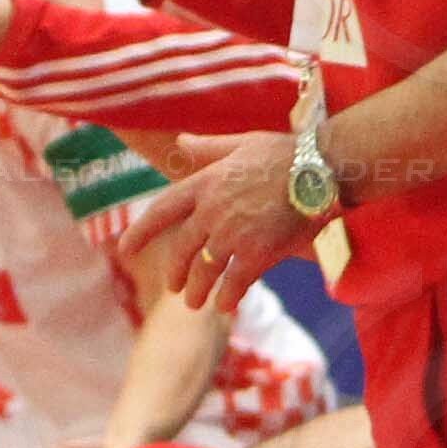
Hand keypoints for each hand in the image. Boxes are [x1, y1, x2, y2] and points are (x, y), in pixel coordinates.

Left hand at [115, 130, 319, 311]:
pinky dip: (228, 297)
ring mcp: (232, 234)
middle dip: (174, 272)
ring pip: (204, 272)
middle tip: (174, 287)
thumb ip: (209, 148)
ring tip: (197, 303)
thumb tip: (181, 141)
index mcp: (204, 183)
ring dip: (198, 291)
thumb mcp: (241, 144)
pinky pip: (235, 283)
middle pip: (181, 250)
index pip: (161, 212)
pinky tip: (227, 306)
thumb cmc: (286, 153)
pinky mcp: (257, 253)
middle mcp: (211, 211)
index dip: (139, 233)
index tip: (124, 250)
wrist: (322, 168)